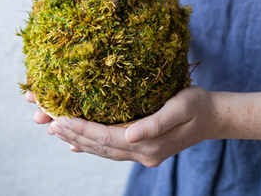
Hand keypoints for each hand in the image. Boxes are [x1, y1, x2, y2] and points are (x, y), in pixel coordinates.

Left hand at [46, 86, 218, 166]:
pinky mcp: (142, 149)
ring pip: (102, 149)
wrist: (214, 117)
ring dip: (77, 139)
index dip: (81, 128)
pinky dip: (91, 147)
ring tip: (54, 129)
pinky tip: (76, 145)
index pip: (106, 138)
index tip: (59, 118)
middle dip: (71, 133)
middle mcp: (142, 154)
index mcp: (149, 144)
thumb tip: (130, 135)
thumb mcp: (182, 106)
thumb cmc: (199, 105)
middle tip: (45, 120)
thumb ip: (156, 122)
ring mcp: (142, 154)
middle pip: (98, 146)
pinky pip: (111, 150)